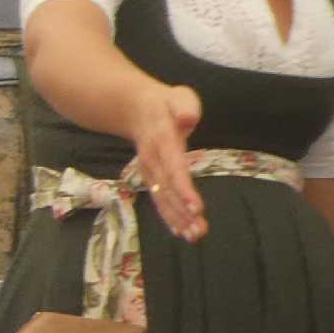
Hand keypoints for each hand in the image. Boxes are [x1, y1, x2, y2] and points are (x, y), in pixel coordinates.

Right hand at [131, 79, 209, 242]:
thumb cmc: (165, 103)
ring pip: (163, 198)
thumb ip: (184, 106)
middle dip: (182, 212)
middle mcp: (154, 161)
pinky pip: (160, 199)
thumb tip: (188, 120)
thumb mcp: (178, 96)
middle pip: (168, 190)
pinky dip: (170, 216)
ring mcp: (150, 171)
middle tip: (198, 231)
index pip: (174, 168)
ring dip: (177, 219)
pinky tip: (180, 231)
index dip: (184, 189)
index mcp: (162, 142)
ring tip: (193, 236)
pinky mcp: (153, 178)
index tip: (196, 207)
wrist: (135, 108)